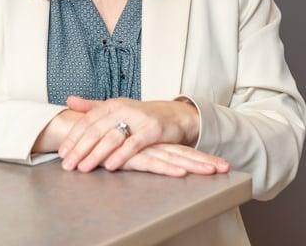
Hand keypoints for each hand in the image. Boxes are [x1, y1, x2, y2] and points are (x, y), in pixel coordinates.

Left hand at [58, 95, 200, 172]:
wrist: (174, 115)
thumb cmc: (141, 116)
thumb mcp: (116, 108)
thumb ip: (92, 107)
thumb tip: (69, 100)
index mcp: (112, 104)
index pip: (87, 120)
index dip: (73, 136)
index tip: (62, 152)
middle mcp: (123, 109)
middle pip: (96, 129)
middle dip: (80, 148)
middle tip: (67, 165)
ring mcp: (138, 118)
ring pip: (112, 137)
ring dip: (96, 154)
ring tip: (83, 168)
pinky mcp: (152, 130)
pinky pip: (134, 143)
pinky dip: (121, 155)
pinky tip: (110, 166)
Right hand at [102, 142, 229, 176]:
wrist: (79, 132)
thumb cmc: (100, 142)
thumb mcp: (121, 148)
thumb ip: (133, 150)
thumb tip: (148, 155)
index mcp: (151, 144)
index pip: (179, 150)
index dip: (198, 156)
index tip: (219, 164)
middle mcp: (150, 146)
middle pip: (181, 154)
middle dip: (204, 161)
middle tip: (226, 167)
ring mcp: (143, 150)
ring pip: (172, 158)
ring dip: (195, 164)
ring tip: (215, 170)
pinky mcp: (132, 155)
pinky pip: (152, 163)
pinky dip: (167, 168)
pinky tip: (182, 173)